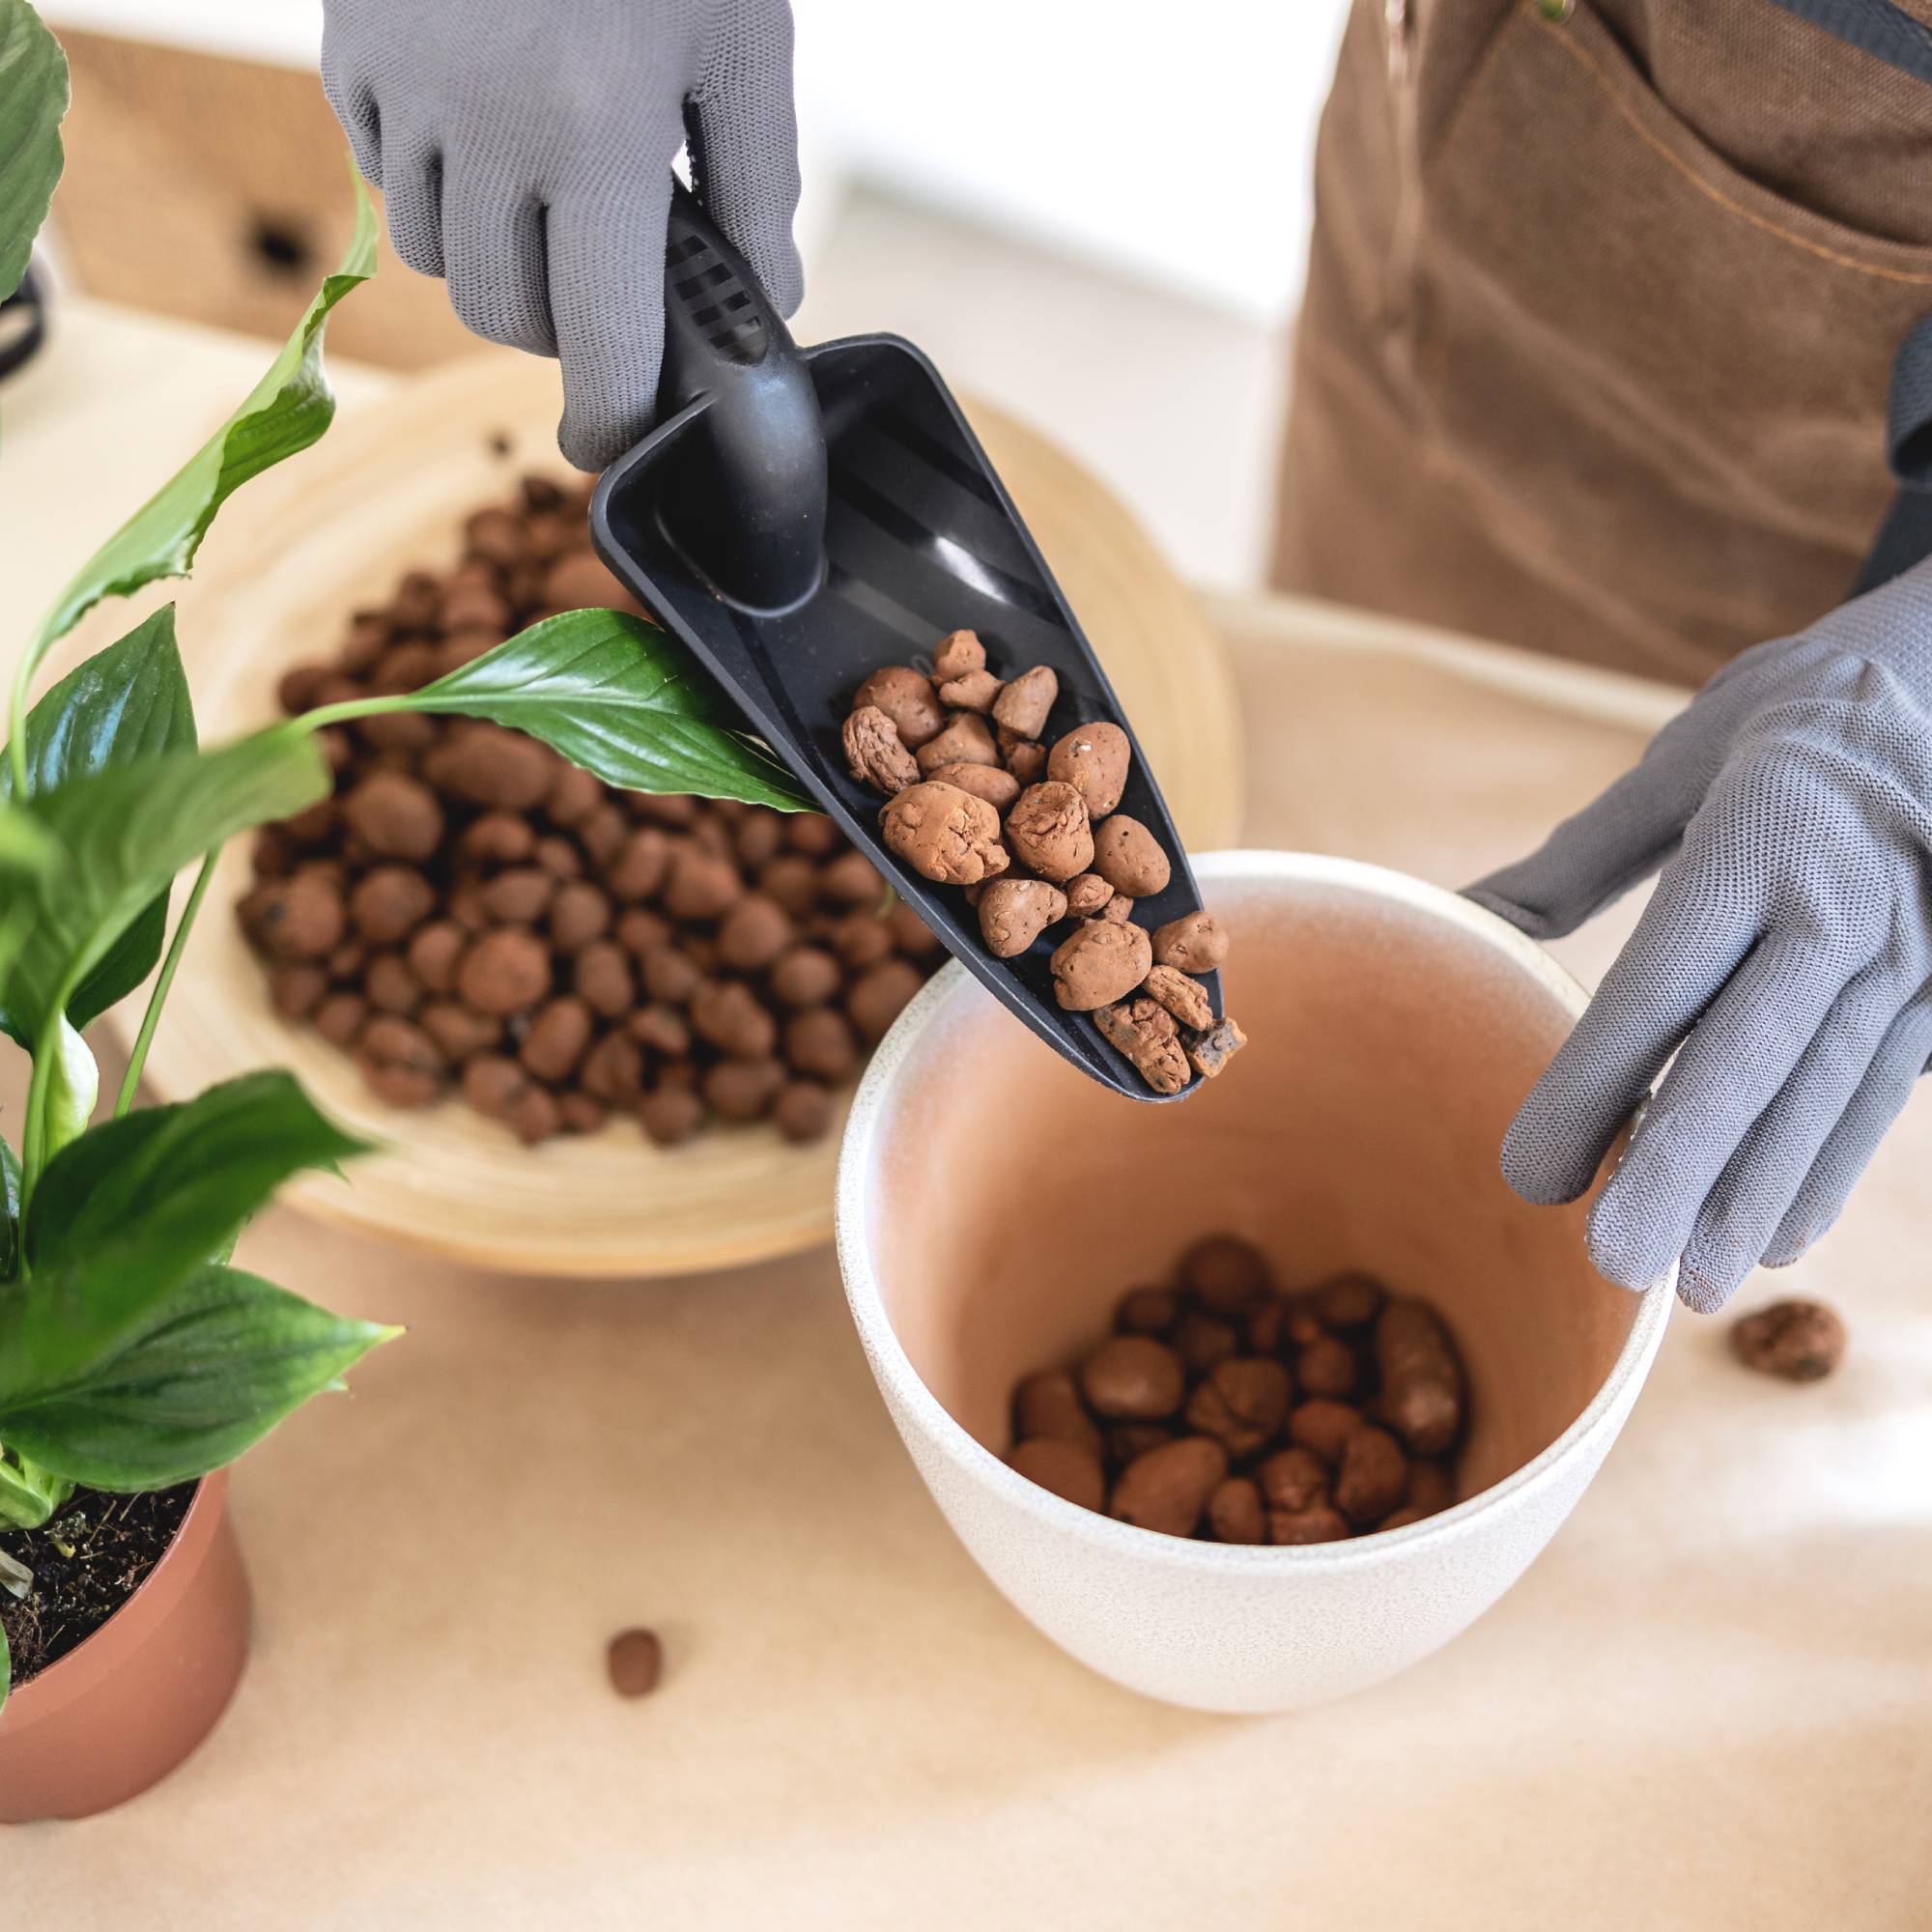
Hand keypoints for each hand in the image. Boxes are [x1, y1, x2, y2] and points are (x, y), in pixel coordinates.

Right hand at [321, 0, 802, 470]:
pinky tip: (486, 129)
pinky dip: (436, 187)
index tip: (615, 445)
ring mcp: (401, 91)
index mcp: (598, 141)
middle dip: (562, 328)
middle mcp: (485, 132)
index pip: (598, 348)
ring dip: (498, 261)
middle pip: (507, 318)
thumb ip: (758, 190)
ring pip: (440, 261)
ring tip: (549, 192)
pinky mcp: (348, 52)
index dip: (610, 419)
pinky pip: (385, 180)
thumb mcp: (739, 45)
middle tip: (606, 281)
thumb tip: (765, 303)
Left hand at [1467, 564, 1931, 1310]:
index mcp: (1753, 843)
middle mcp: (1839, 906)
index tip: (1529, 1172)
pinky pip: (1879, 1094)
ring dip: (1756, 1195)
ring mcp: (1907, 954)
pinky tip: (1777, 1235)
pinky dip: (1825, 1169)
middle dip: (1681, 1170)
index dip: (1591, 1088)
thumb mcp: (1675, 765)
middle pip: (1748, 1060)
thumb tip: (1463, 922)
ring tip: (1697, 1282)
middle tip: (1618, 1263)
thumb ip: (1574, 862)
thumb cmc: (1781, 724)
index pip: (1659, 988)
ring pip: (1823, 1096)